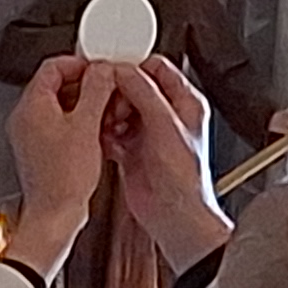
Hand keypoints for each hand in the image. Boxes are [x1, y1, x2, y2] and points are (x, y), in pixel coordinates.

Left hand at [1, 54, 108, 275]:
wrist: (55, 215)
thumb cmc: (64, 179)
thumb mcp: (87, 126)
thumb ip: (96, 91)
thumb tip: (101, 70)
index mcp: (32, 105)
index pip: (53, 66)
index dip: (80, 63)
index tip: (99, 70)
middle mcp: (25, 118)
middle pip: (55, 84)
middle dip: (84, 85)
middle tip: (106, 91)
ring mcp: (30, 135)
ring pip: (59, 105)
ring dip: (84, 105)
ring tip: (103, 114)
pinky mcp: (40, 150)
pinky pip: (59, 125)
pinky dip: (78, 124)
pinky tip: (94, 134)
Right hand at [106, 57, 232, 269]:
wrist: (176, 219)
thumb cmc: (186, 180)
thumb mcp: (166, 126)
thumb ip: (144, 93)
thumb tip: (124, 71)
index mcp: (185, 104)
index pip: (157, 69)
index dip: (133, 68)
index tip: (114, 74)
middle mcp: (166, 117)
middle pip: (133, 88)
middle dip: (116, 93)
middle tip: (109, 102)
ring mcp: (148, 135)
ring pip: (119, 109)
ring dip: (107, 113)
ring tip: (106, 122)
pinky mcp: (131, 152)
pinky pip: (110, 133)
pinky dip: (102, 134)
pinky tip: (102, 139)